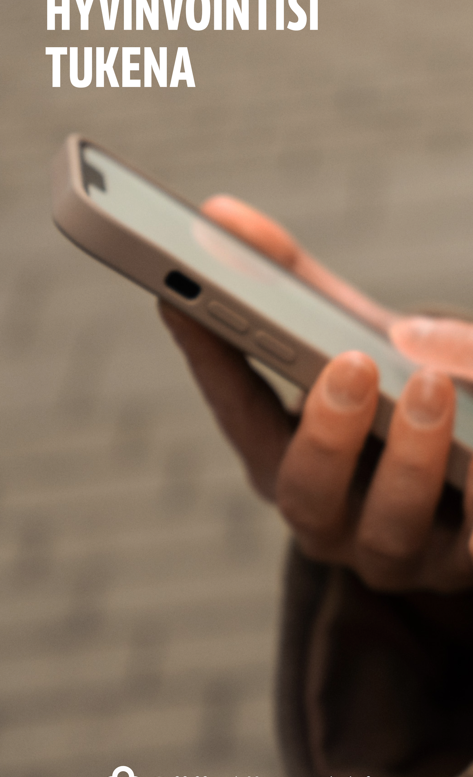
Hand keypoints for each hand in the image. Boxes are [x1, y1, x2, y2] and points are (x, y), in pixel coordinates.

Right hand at [160, 196, 472, 592]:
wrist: (466, 464)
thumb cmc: (393, 396)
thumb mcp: (347, 339)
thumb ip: (291, 286)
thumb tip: (221, 215)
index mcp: (285, 461)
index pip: (237, 413)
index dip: (209, 358)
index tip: (182, 296)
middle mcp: (332, 518)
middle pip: (305, 495)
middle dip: (323, 434)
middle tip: (350, 364)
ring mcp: (398, 548)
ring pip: (389, 528)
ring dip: (409, 458)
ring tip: (430, 386)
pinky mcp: (465, 561)